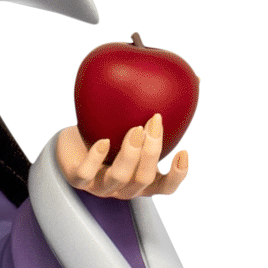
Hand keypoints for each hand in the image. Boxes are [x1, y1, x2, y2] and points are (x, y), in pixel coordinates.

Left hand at [57, 113, 188, 199]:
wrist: (72, 142)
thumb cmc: (110, 131)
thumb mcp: (137, 122)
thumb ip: (162, 109)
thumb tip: (195, 80)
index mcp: (141, 179)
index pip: (165, 188)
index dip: (177, 175)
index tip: (184, 152)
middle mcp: (123, 187)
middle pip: (143, 179)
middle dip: (152, 151)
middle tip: (154, 121)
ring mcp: (100, 186)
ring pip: (119, 178)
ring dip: (130, 153)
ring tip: (134, 128)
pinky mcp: (77, 179)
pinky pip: (86, 173)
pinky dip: (96, 157)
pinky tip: (103, 141)